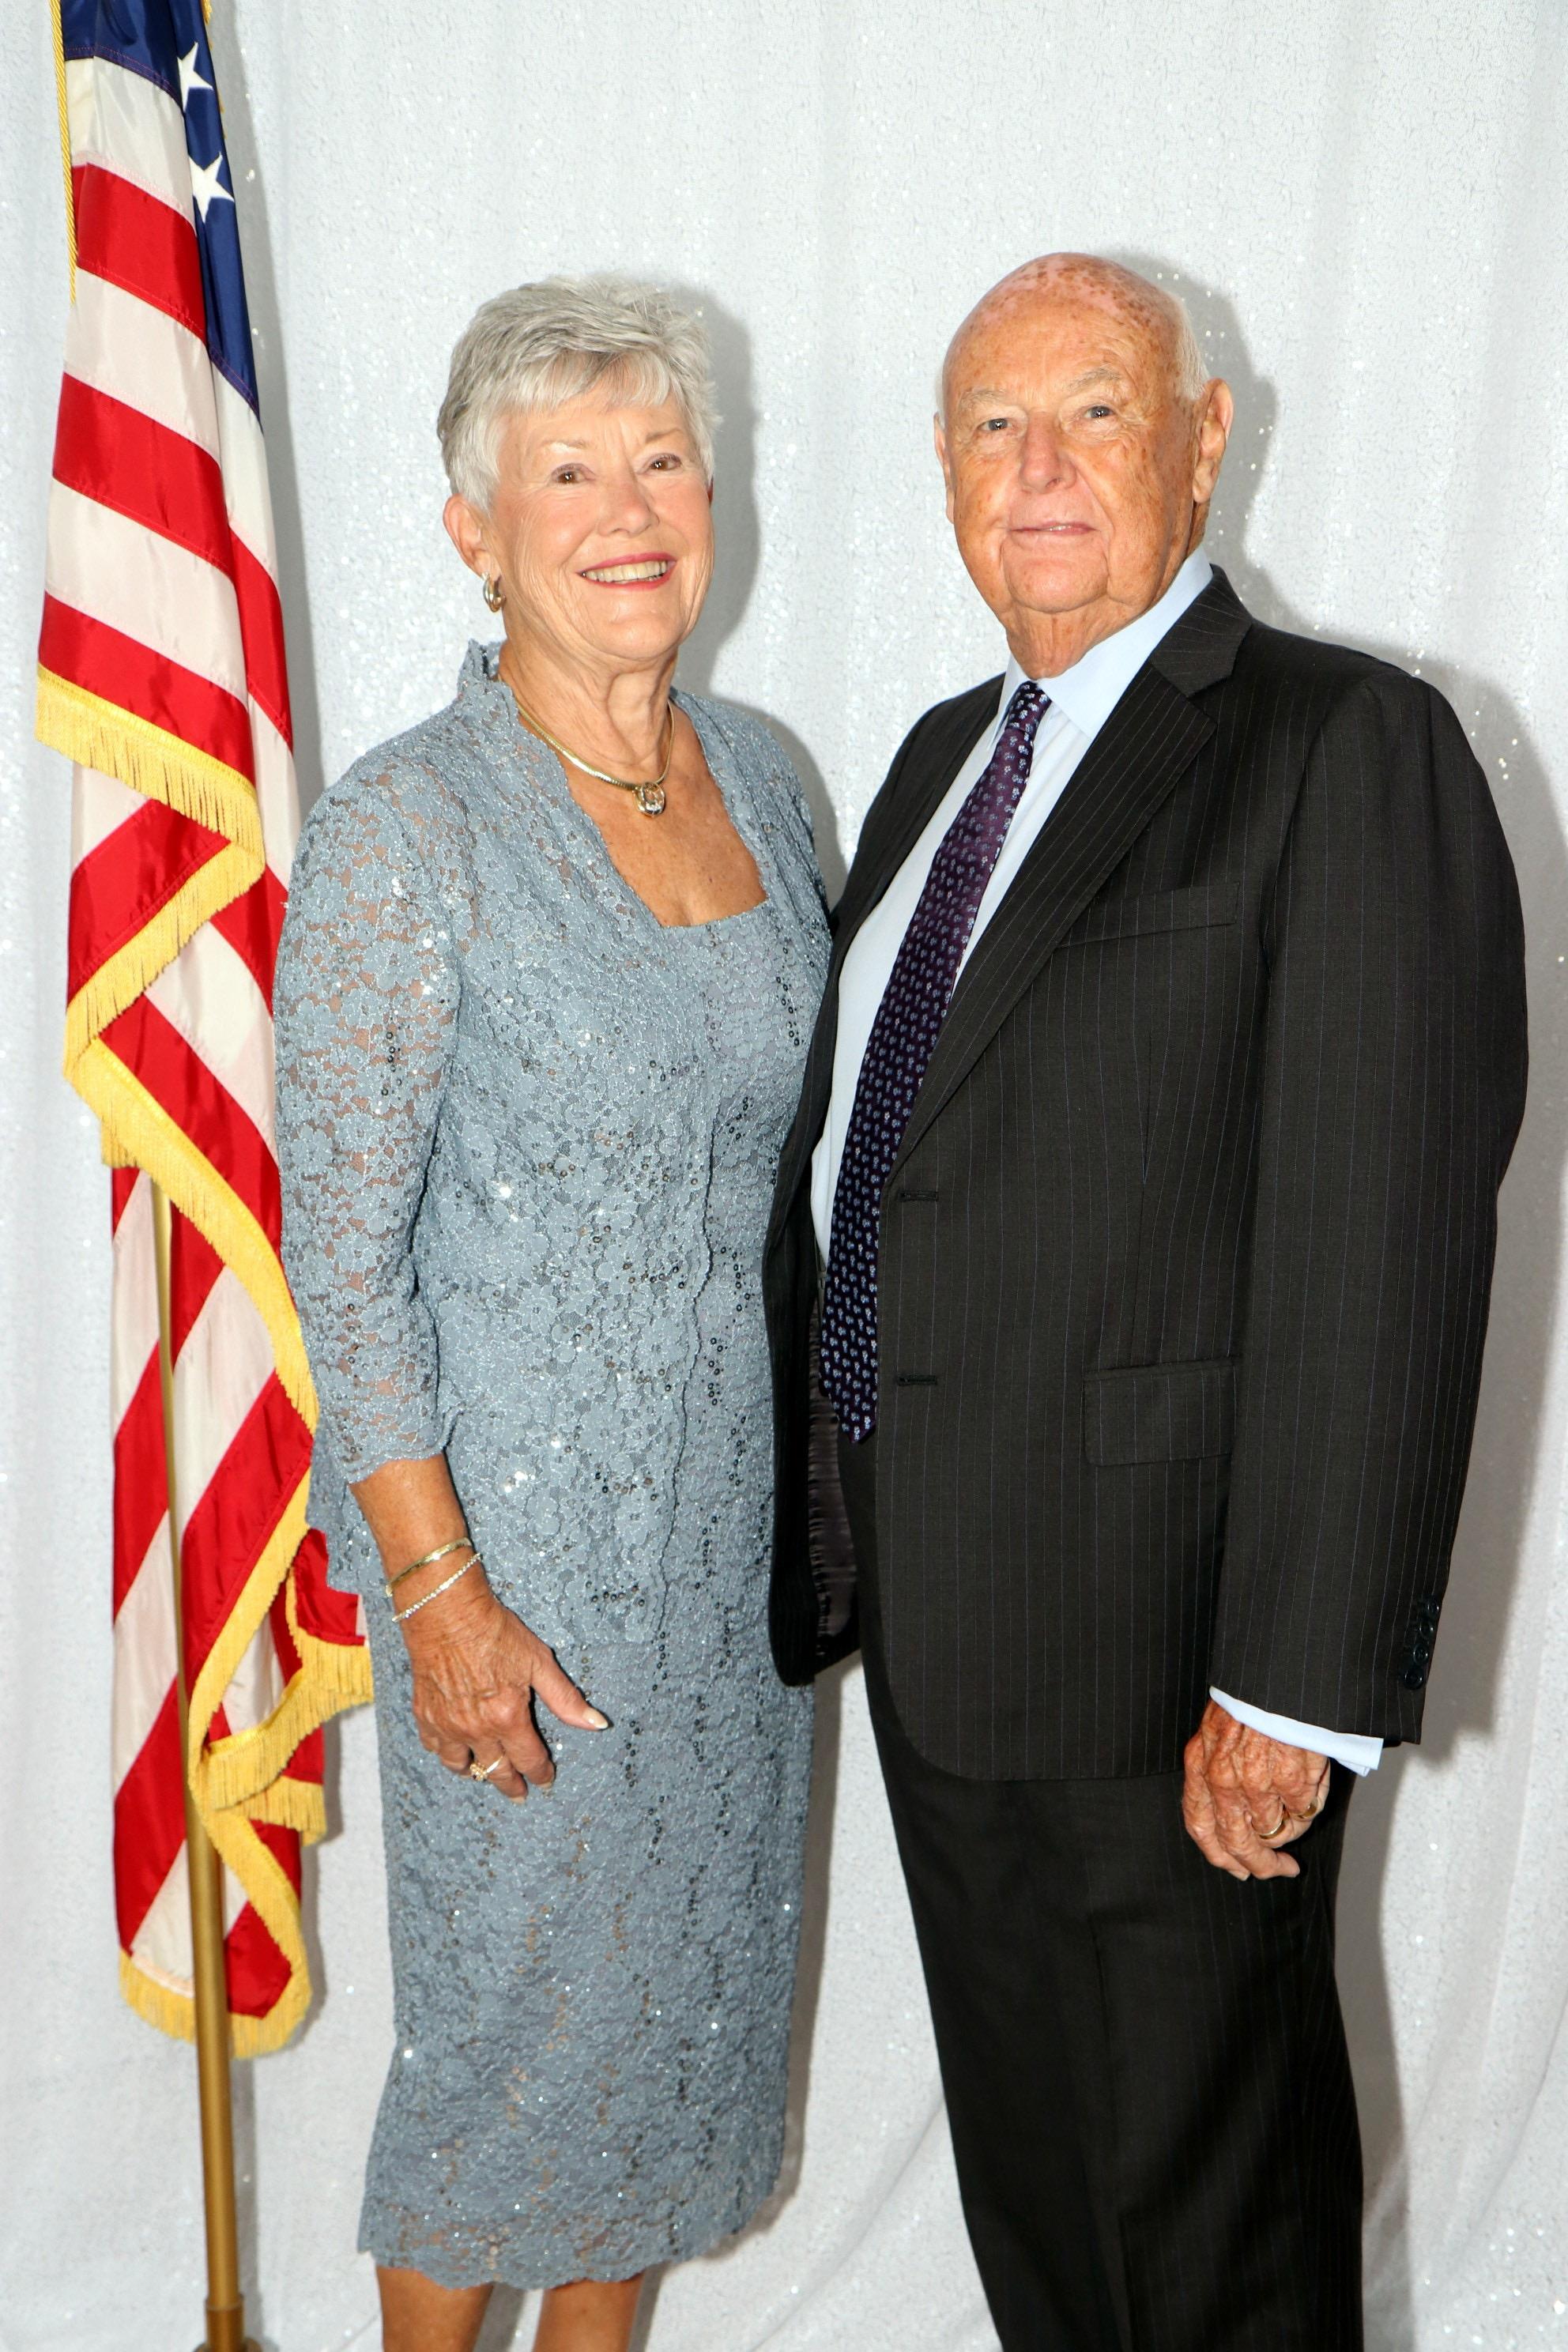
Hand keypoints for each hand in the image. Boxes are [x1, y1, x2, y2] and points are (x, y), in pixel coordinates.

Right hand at [400, 1569, 606, 1800]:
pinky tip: (453, 1750)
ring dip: (477, 1773)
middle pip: (497, 1771)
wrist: (447, 1613)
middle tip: (518, 1793)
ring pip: (461, 1766)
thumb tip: (597, 1723)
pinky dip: (446, 1753)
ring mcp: (447, 1726)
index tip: (546, 1781)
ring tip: (485, 1773)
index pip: (529, 1760)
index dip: (540, 1774)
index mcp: (508, 1719)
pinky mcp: (425, 1715)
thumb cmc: (495, 1632)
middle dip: (511, 1785)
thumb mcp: (539, 1662)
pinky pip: (434, 1748)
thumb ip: (566, 1699)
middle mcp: (476, 1730)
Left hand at [1182, 1699, 1329, 1880]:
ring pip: (1274, 1832)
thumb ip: (1218, 1771)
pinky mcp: (1292, 1780)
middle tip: (1279, 1868)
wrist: (1276, 1671)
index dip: (1220, 1855)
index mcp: (1200, 1764)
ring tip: (1299, 1816)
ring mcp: (1258, 1783)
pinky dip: (1310, 1808)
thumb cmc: (1251, 1698)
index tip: (1238, 1867)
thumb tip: (1238, 1818)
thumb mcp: (1218, 1731)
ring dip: (1289, 1833)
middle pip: (1237, 1843)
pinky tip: (1312, 1789)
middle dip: (1260, 1864)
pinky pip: (1303, 1812)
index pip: (1201, 1826)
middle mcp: (1223, 1779)